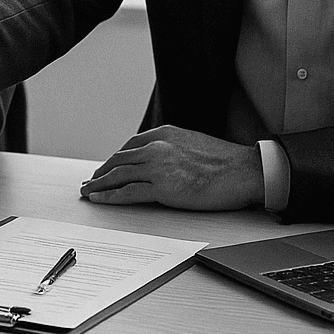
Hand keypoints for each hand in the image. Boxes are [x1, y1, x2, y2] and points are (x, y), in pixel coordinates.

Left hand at [79, 124, 262, 210]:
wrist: (245, 171)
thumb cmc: (226, 162)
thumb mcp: (192, 143)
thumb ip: (172, 149)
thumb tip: (160, 161)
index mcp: (164, 134)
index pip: (129, 146)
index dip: (114, 159)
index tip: (106, 168)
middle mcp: (156, 147)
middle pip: (118, 160)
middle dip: (101, 172)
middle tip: (89, 181)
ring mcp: (158, 166)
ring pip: (118, 175)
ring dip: (99, 185)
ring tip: (88, 192)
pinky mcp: (162, 187)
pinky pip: (128, 193)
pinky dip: (110, 197)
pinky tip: (100, 200)